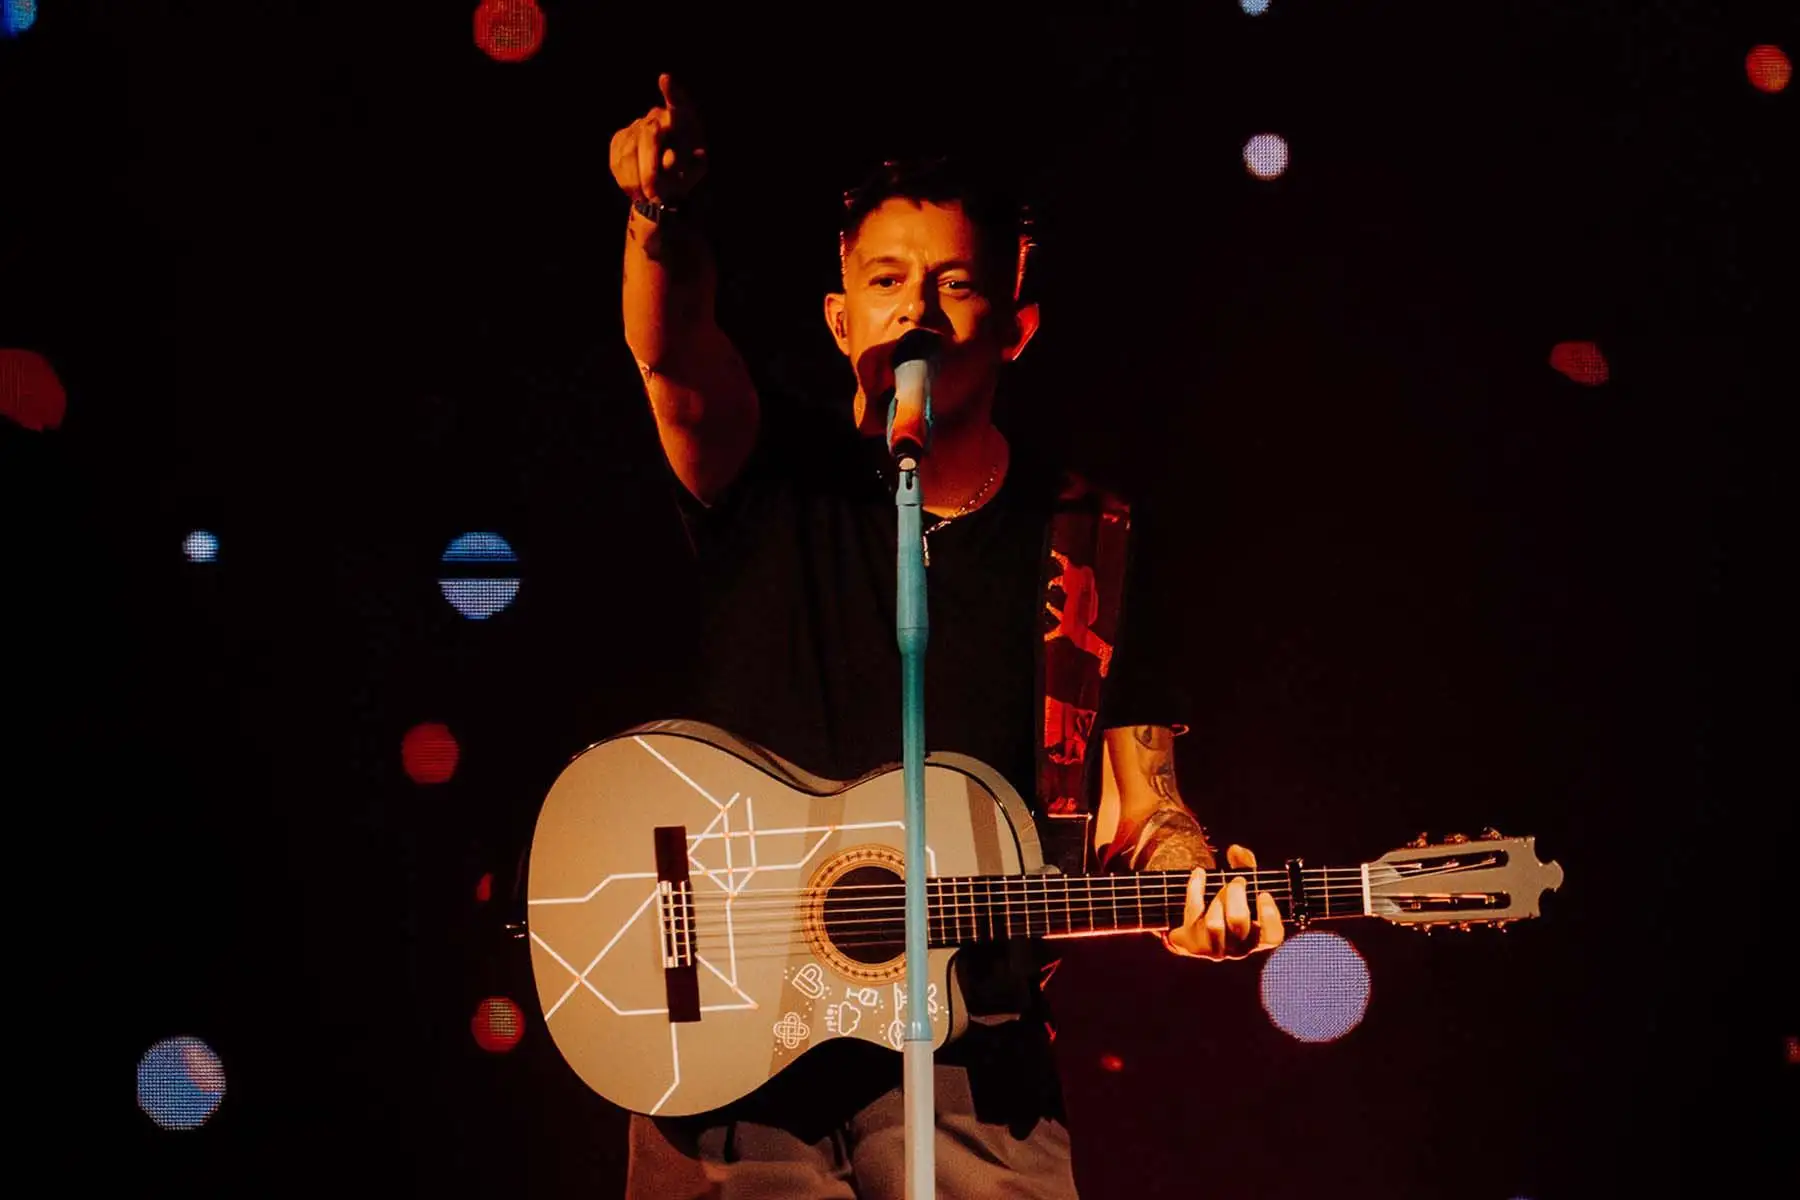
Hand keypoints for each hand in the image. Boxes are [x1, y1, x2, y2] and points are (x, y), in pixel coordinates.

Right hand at [609, 73, 707, 205]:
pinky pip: (618, 158)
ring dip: (638, 178)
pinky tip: (636, 191)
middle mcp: (658, 117)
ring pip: (630, 149)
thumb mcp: (695, 172)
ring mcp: (637, 126)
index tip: (666, 80)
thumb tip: (670, 159)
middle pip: (649, 134)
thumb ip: (691, 166)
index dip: (672, 93)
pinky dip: (627, 178)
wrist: (665, 182)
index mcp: (683, 120)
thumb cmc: (686, 172)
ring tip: (648, 197)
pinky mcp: (620, 139)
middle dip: (650, 168)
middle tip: (654, 195)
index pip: (678, 103)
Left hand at [1163, 844, 1285, 959]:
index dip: (1270, 915)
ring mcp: (1215, 948)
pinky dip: (1195, 888)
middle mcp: (1238, 949)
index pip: (1272, 936)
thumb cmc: (1227, 909)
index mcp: (1257, 939)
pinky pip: (1193, 913)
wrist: (1195, 937)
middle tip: (1237, 882)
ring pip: (1214, 923)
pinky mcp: (1193, 944)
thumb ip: (1245, 867)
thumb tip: (1236, 850)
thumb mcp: (1243, 890)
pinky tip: (1199, 873)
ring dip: (1217, 898)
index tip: (1263, 893)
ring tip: (1221, 887)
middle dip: (1235, 893)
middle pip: (1238, 920)